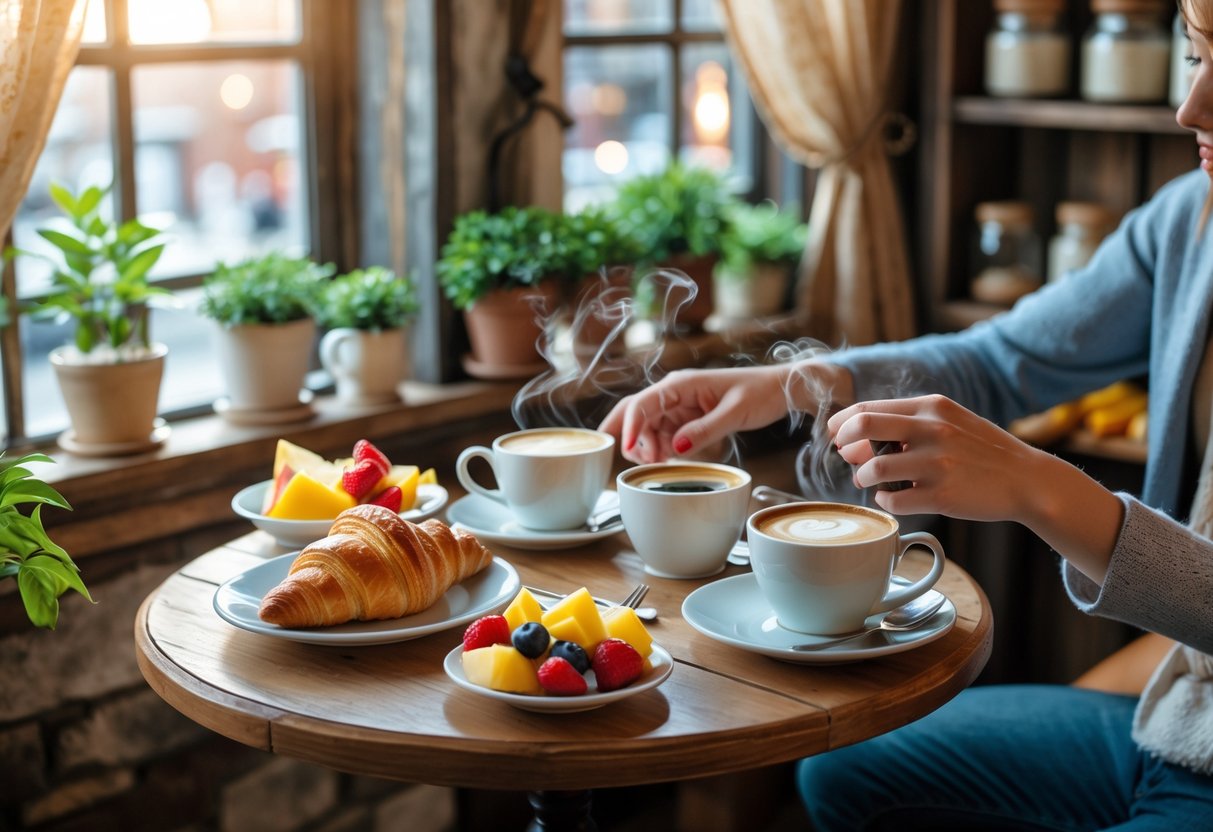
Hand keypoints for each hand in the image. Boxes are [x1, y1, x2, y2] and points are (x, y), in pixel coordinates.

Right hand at [599, 365, 794, 462]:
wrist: (779, 391)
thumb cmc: (760, 392)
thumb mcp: (735, 412)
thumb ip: (705, 430)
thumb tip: (676, 448)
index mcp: (681, 384)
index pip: (642, 403)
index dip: (630, 426)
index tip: (628, 449)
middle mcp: (674, 394)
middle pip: (635, 413)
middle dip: (628, 436)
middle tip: (639, 462)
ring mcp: (679, 407)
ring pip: (647, 428)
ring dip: (647, 447)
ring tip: (660, 464)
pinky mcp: (687, 420)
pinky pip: (664, 436)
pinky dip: (661, 450)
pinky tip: (668, 461)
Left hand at [827, 394, 1047, 521]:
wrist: (1028, 480)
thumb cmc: (982, 451)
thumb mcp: (950, 422)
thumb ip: (907, 425)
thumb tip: (856, 442)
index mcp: (932, 407)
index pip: (869, 407)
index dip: (843, 422)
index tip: (837, 433)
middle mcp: (933, 430)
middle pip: (864, 426)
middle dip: (844, 442)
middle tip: (845, 455)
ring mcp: (937, 464)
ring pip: (874, 469)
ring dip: (862, 477)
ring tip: (868, 481)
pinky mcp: (941, 495)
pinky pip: (893, 500)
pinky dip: (885, 501)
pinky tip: (892, 498)